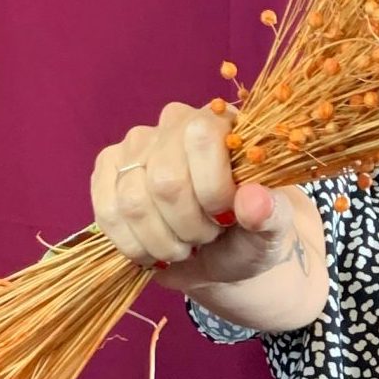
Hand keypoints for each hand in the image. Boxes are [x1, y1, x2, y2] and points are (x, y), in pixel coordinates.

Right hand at [90, 99, 296, 290]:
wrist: (219, 256)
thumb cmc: (247, 235)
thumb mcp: (271, 231)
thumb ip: (271, 215)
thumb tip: (255, 200)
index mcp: (222, 122)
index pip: (202, 138)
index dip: (213, 191)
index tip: (227, 218)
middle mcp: (174, 123)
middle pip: (165, 180)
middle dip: (189, 225)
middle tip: (206, 236)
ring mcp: (135, 146)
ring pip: (133, 202)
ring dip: (162, 240)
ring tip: (183, 244)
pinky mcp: (107, 171)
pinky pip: (107, 212)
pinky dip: (133, 244)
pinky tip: (155, 249)